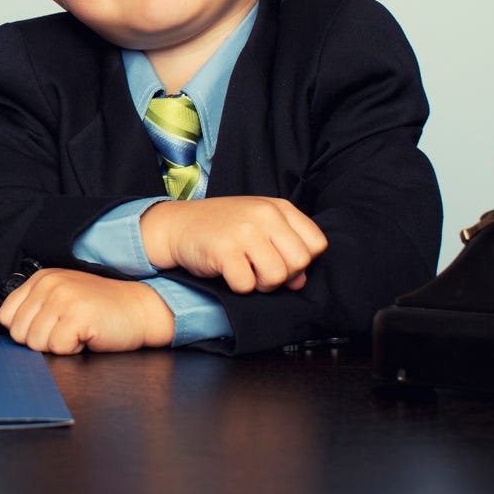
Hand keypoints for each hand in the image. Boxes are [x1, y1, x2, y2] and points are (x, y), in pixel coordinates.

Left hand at [0, 269, 174, 353]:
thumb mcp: (62, 298)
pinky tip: (88, 337)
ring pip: (35, 343)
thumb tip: (12, 332)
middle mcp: (48, 285)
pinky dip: (73, 350)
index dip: (27, 330)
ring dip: (59, 346)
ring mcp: (62, 298)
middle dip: (43, 341)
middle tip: (68, 330)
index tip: (51, 327)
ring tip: (78, 332)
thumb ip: (36, 308)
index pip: (6, 316)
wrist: (140, 309)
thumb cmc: (102, 310)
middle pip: (19, 333)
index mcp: (41, 279)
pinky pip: (57, 348)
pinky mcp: (77, 315)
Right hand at [140, 196, 326, 292]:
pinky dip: (239, 286)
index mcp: (278, 207)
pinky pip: (247, 284)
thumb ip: (285, 248)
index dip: (301, 260)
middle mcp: (264, 215)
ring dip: (262, 284)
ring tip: (246, 273)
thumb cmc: (221, 227)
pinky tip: (229, 273)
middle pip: (300, 262)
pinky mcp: (224, 250)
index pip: (316, 244)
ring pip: (277, 276)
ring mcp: (244, 231)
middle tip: (261, 271)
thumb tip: (300, 281)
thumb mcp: (259, 228)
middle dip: (283, 276)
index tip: (280, 260)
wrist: (177, 224)